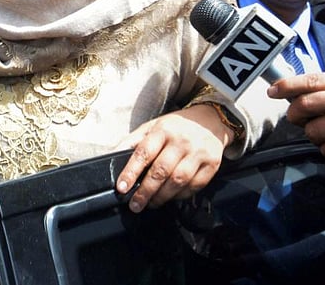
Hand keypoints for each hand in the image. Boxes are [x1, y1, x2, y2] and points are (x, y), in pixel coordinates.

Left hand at [113, 104, 229, 212]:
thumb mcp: (153, 126)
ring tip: (151, 203)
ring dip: (162, 197)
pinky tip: (170, 198)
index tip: (122, 187)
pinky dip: (180, 195)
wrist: (211, 120)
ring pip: (178, 181)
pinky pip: (194, 186)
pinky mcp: (212, 165)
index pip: (144, 153)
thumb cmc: (176, 127)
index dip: (131, 172)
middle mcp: (181, 141)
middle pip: (161, 171)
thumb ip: (133, 141)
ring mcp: (198, 153)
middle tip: (135, 204)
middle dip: (145, 191)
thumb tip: (112, 155)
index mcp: (163, 130)